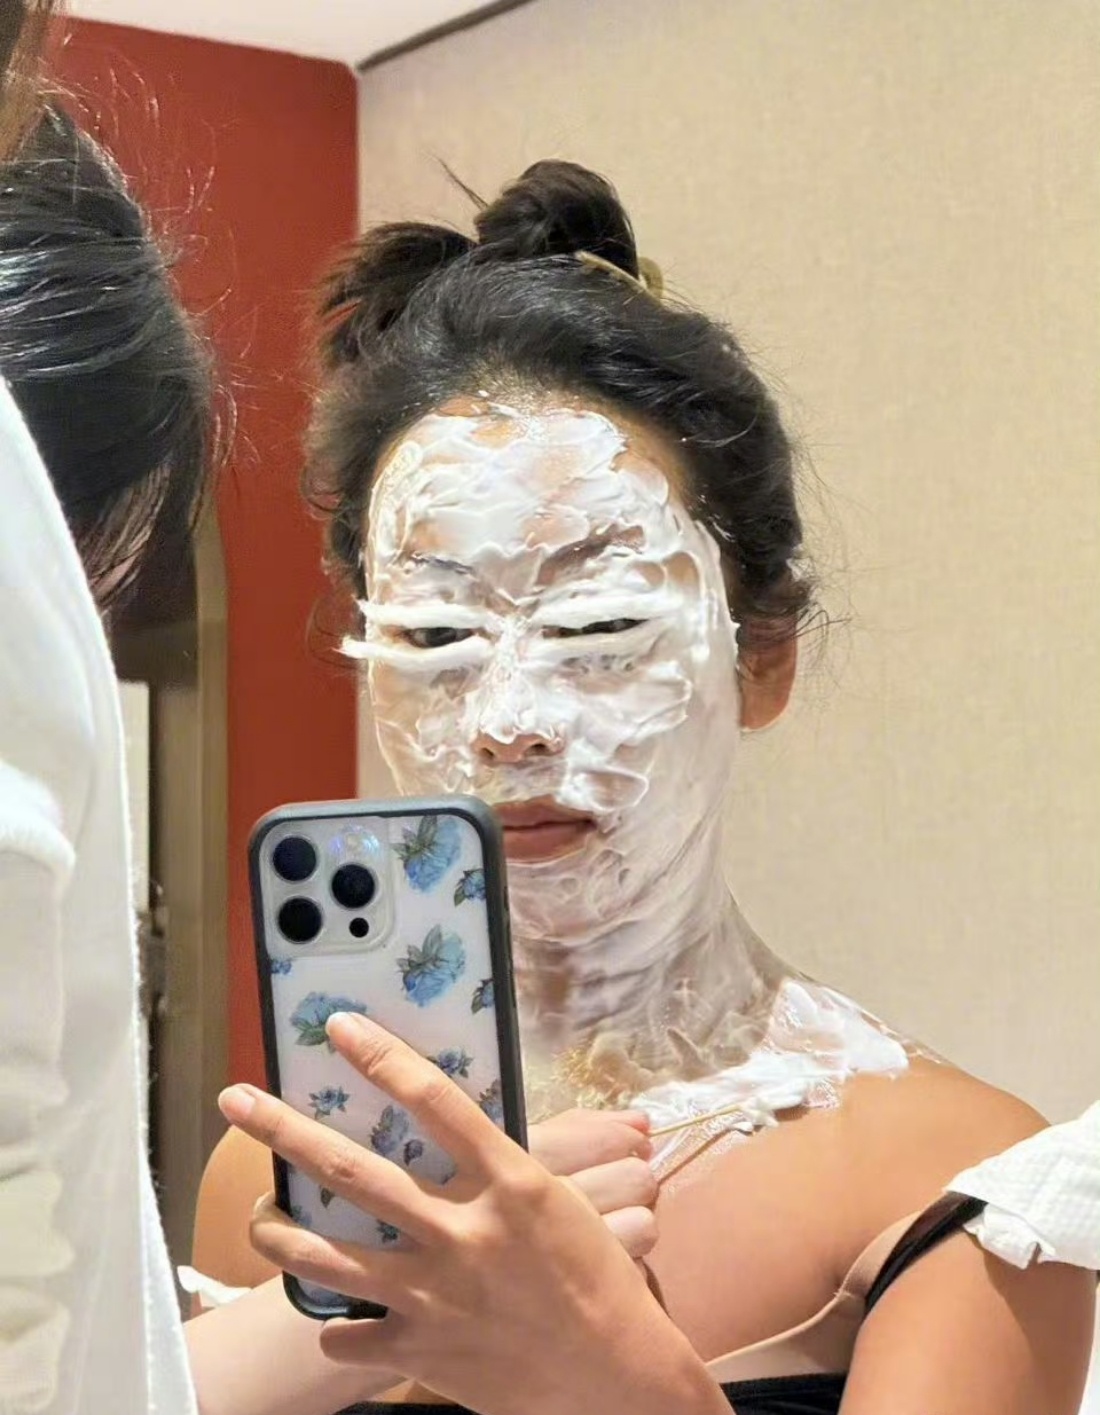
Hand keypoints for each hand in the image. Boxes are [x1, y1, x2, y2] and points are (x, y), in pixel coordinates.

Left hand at [218, 1014, 704, 1414]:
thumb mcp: (557, 1204)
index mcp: (508, 1182)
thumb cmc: (596, 1279)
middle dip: (286, 1131)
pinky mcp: (420, 1350)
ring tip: (256, 1214)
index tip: (339, 1026)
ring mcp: (433, 1295)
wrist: (614, 1378)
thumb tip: (449, 1131)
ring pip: (326, 1258)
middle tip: (235, 1099)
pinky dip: (336, 1326)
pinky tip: (335, 1317)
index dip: (382, 1057)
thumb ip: (497, 1170)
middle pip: (353, 1172)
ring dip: (279, 1232)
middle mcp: (460, 1232)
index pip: (435, 1101)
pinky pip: (348, 1338)